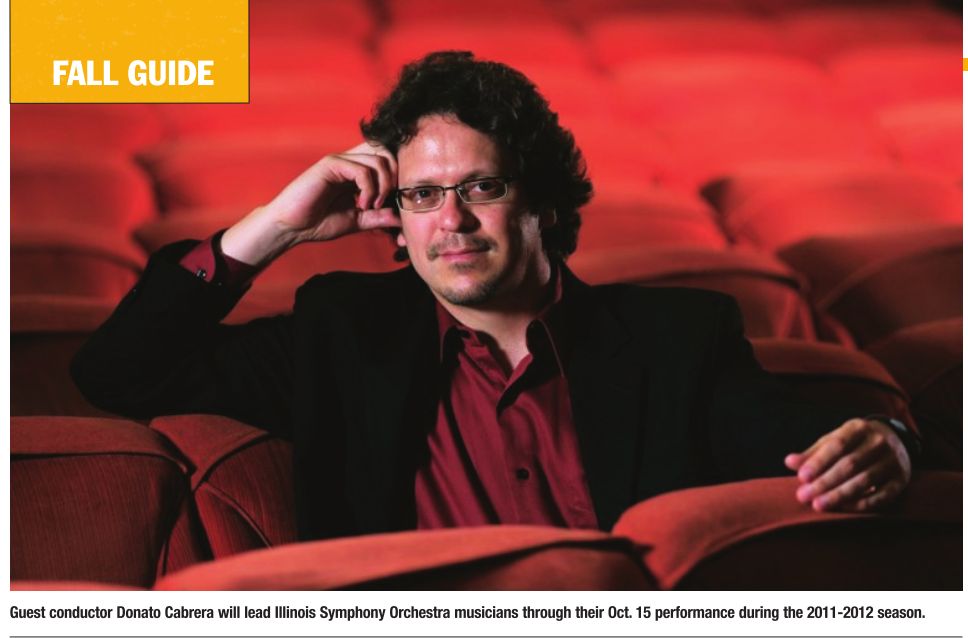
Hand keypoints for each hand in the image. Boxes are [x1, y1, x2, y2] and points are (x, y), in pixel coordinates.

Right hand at [221, 141, 400, 265]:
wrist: (291, 227)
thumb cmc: (318, 223)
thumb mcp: (357, 221)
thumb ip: (379, 217)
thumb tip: (402, 218)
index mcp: (357, 173)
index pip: (388, 161)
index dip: (398, 178)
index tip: (396, 202)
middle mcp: (350, 163)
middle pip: (387, 154)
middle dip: (395, 178)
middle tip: (387, 202)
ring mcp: (340, 161)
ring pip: (378, 160)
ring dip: (382, 186)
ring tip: (371, 206)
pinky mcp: (330, 165)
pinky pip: (361, 170)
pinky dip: (369, 189)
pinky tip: (361, 204)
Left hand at [784, 418, 910, 511]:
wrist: (895, 440)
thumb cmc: (854, 442)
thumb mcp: (834, 440)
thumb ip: (813, 452)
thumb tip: (789, 462)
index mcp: (859, 428)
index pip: (837, 446)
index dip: (819, 462)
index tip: (801, 477)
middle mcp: (879, 442)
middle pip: (849, 465)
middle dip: (824, 482)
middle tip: (804, 496)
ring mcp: (893, 461)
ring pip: (864, 481)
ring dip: (839, 495)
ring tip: (818, 505)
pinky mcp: (901, 479)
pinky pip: (882, 495)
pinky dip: (862, 503)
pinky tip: (843, 508)